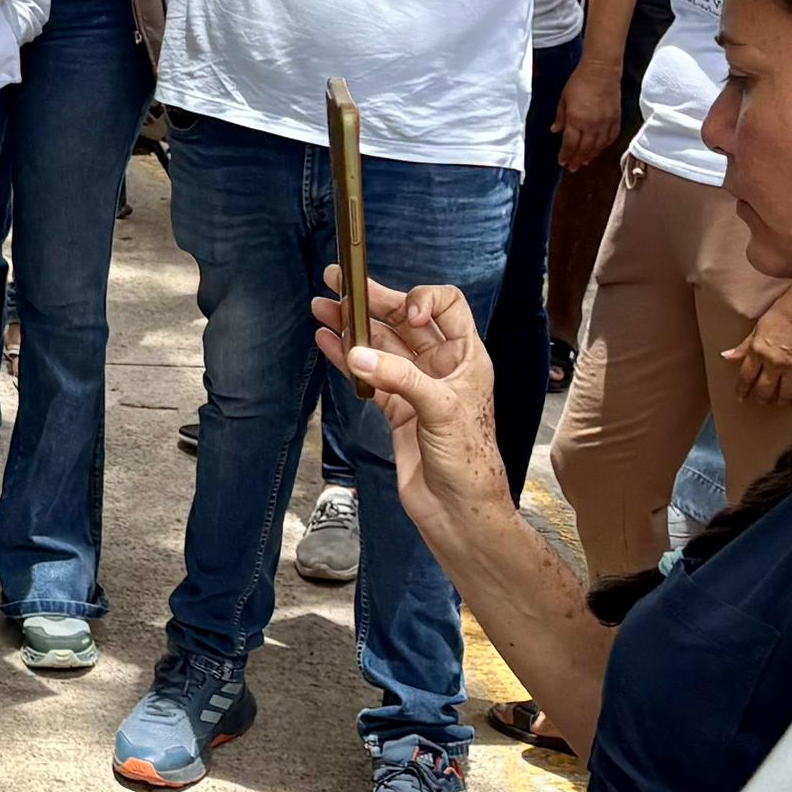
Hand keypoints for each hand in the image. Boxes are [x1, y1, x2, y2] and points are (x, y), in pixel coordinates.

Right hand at [311, 274, 505, 550]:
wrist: (458, 510)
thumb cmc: (469, 460)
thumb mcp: (440, 410)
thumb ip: (398, 378)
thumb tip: (355, 352)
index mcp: (465, 357)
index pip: (446, 306)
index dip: (422, 300)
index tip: (401, 313)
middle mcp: (440, 365)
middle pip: (403, 321)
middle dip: (372, 301)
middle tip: (337, 282)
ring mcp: (415, 386)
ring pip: (380, 346)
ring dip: (352, 327)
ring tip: (322, 308)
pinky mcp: (395, 408)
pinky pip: (367, 374)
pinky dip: (346, 358)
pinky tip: (326, 341)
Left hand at [554, 57, 622, 166]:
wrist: (601, 71)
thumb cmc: (579, 82)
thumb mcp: (563, 99)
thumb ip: (560, 117)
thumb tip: (555, 131)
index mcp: (576, 119)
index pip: (570, 144)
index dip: (566, 155)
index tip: (562, 162)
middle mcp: (592, 125)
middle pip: (585, 149)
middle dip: (577, 160)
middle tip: (572, 168)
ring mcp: (606, 123)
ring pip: (598, 146)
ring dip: (590, 156)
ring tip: (584, 162)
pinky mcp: (616, 120)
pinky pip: (611, 138)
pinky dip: (604, 146)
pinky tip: (599, 149)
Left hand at [724, 281, 791, 410]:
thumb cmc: (783, 311)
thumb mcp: (758, 327)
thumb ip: (744, 346)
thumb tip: (726, 356)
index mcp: (759, 351)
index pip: (746, 378)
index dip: (742, 390)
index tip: (741, 397)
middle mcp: (775, 363)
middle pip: (765, 390)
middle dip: (760, 399)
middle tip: (759, 401)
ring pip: (785, 395)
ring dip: (779, 401)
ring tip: (777, 402)